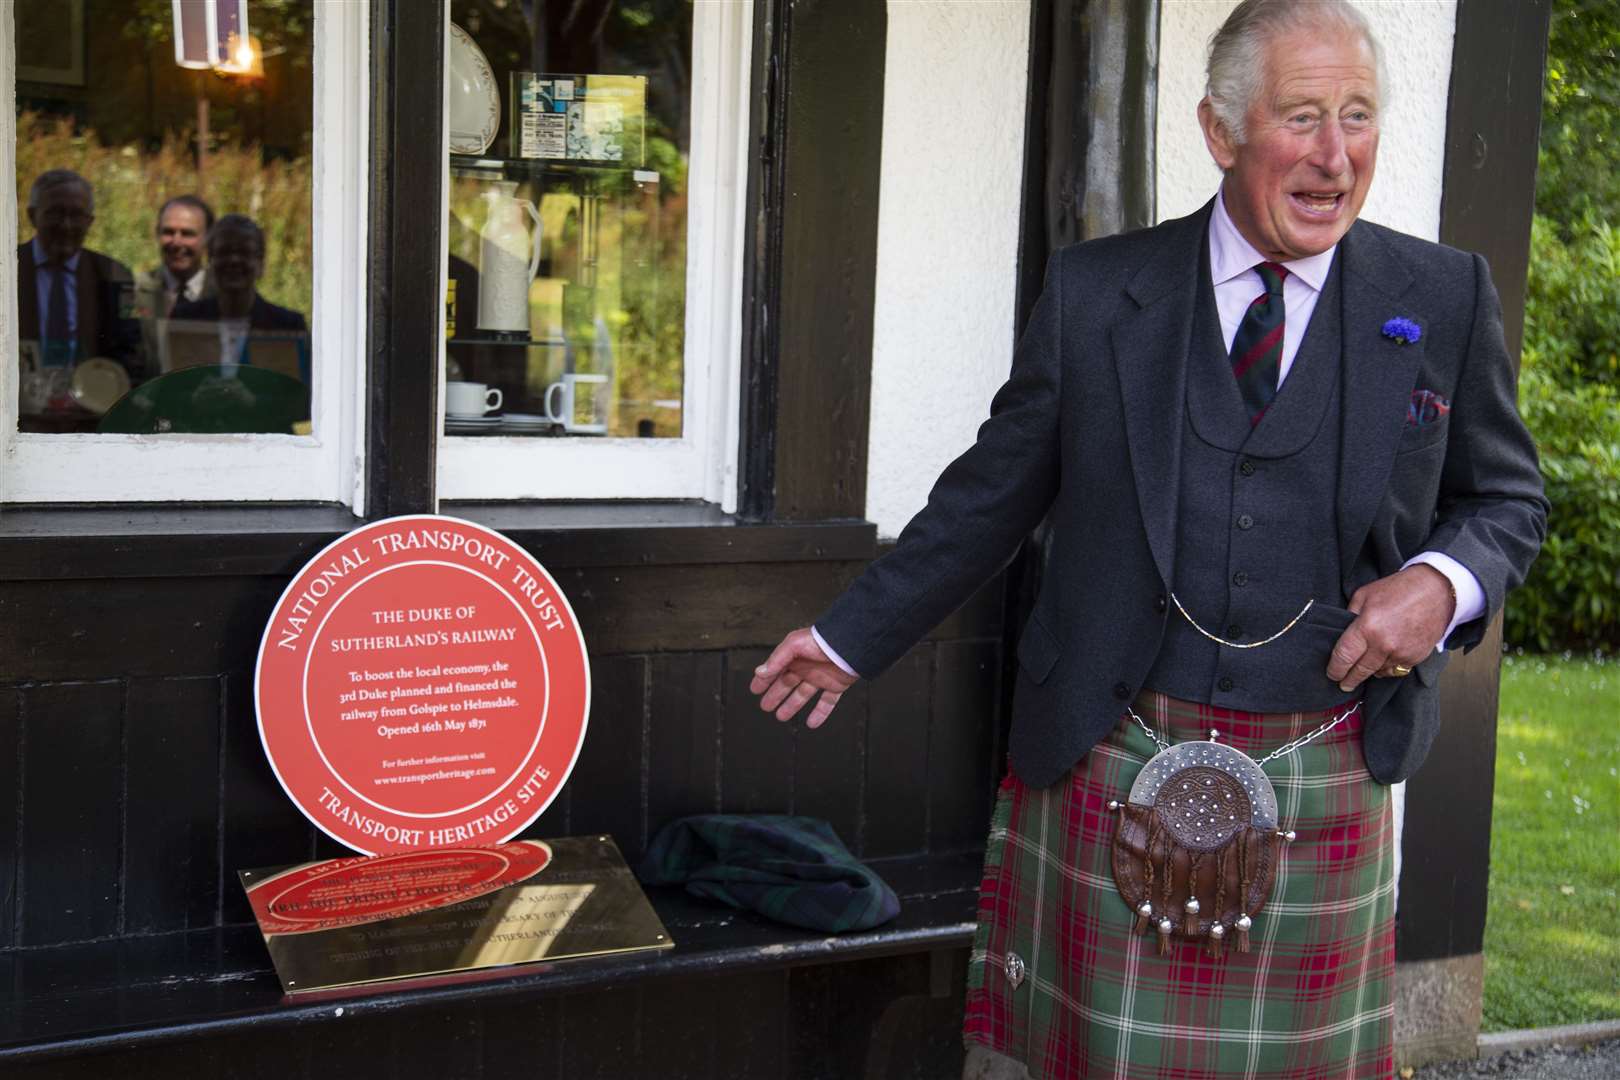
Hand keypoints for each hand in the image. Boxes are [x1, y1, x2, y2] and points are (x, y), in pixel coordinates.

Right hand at [750, 627, 858, 728]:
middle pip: (787, 684)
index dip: (764, 680)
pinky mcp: (836, 686)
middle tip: (765, 707)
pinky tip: (811, 723)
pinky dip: (820, 714)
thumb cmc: (823, 640)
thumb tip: (759, 672)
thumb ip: (777, 659)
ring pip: (803, 695)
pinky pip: (827, 702)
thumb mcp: (794, 645)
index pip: (775, 670)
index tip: (755, 690)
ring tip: (781, 717)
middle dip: (775, 695)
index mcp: (795, 656)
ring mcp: (821, 677)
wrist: (851, 644)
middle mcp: (806, 667)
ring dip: (792, 706)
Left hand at [1326, 565, 1455, 691]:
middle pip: (1360, 671)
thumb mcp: (1364, 595)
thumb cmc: (1399, 589)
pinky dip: (1387, 668)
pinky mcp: (1416, 658)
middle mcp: (1384, 645)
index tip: (1332, 674)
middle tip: (1343, 684)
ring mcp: (1402, 653)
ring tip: (1363, 669)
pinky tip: (1384, 660)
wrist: (1436, 590)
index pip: (1344, 656)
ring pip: (1378, 672)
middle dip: (1349, 679)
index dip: (1335, 669)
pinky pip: (1396, 670)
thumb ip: (1350, 615)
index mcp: (1367, 627)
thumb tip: (1342, 632)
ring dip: (1370, 672)